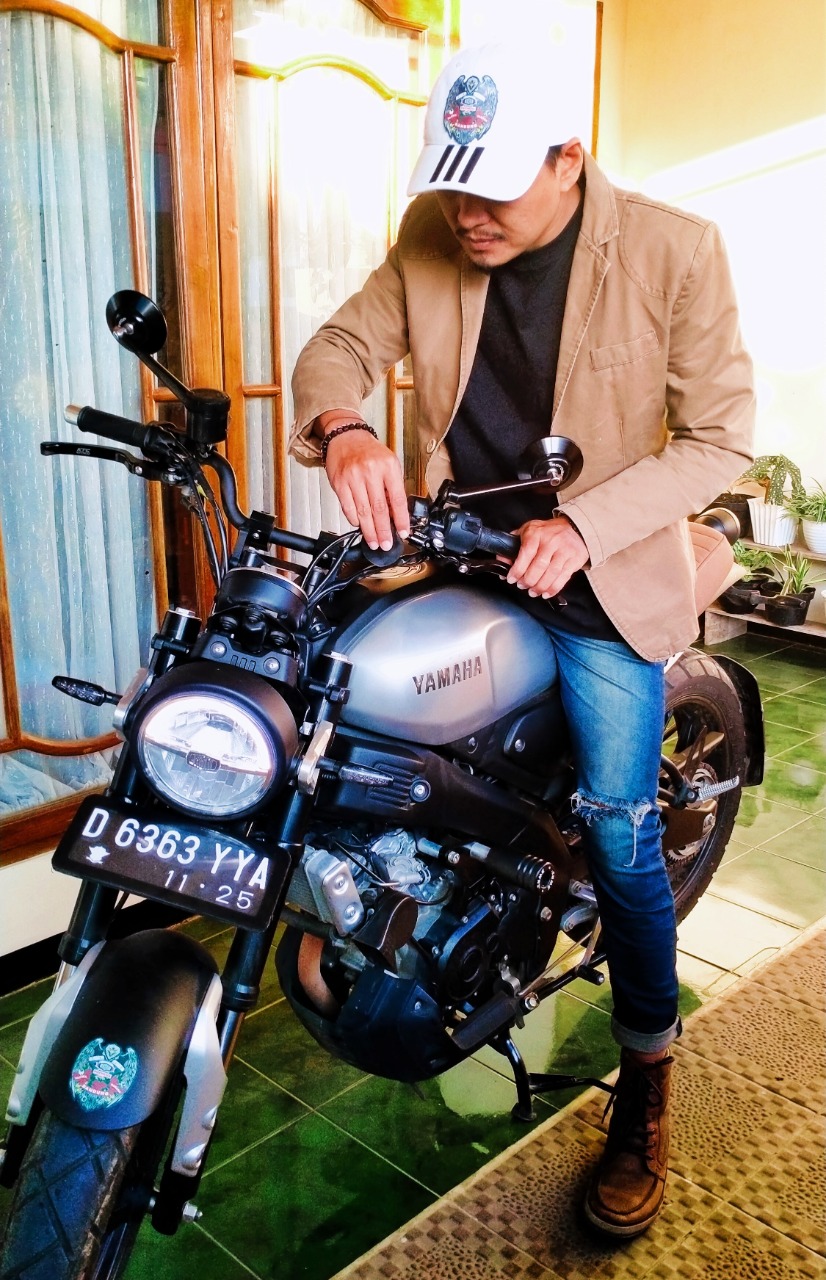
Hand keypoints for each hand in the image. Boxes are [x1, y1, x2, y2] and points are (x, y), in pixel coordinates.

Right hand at [323, 428, 409, 550]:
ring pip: (363, 511)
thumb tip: (396, 513)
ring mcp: (353, 478)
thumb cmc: (369, 451)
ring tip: (374, 541)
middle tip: (386, 543)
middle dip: (383, 531)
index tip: (403, 532)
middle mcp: (370, 472)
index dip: (401, 519)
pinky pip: (347, 507)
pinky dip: (354, 520)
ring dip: (369, 531)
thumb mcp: (389, 463)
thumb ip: (393, 486)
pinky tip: (359, 526)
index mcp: (388, 466)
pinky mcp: (339, 483)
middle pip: (379, 508)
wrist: (346, 436)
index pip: (397, 499)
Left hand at [506, 516, 588, 597]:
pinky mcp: (575, 559)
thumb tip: (502, 563)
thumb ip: (514, 545)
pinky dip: (553, 589)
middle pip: (538, 567)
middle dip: (528, 581)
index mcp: (536, 534)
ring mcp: (564, 551)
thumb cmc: (547, 532)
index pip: (525, 555)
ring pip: (550, 574)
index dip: (517, 570)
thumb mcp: (528, 531)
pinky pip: (563, 578)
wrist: (574, 527)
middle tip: (522, 586)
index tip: (511, 579)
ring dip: (539, 587)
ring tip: (533, 592)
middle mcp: (551, 541)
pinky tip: (546, 593)